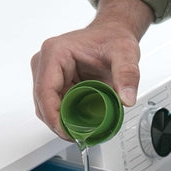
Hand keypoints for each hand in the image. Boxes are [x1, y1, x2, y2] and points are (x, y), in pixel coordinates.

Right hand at [31, 0, 153, 139]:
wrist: (112, 34)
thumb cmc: (112, 39)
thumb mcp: (125, 54)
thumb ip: (128, 75)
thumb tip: (126, 99)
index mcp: (55, 53)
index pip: (45, 92)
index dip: (54, 117)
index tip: (68, 133)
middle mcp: (45, 63)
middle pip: (42, 103)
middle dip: (58, 124)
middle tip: (80, 136)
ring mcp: (47, 74)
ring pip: (46, 107)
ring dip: (61, 122)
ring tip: (82, 131)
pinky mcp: (54, 82)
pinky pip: (54, 106)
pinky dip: (65, 117)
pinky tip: (80, 123)